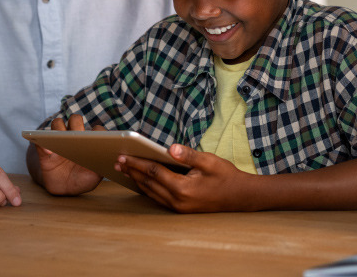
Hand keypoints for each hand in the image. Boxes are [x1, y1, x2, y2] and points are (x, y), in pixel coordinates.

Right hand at [32, 115, 102, 195]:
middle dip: (77, 124)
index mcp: (90, 140)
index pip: (96, 128)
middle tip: (78, 134)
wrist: (66, 188)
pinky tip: (48, 153)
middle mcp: (75, 136)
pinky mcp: (45, 151)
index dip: (98, 130)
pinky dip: (42, 144)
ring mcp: (59, 141)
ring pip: (57, 124)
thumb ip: (101, 170)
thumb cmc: (84, 178)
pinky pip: (40, 142)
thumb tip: (104, 161)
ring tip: (61, 139)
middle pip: (74, 119)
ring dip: (58, 128)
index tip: (98, 137)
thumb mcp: (95, 177)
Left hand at [115, 145, 255, 212]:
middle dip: (132, 171)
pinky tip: (141, 181)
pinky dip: (147, 188)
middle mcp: (177, 200)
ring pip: (150, 192)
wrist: (239, 197)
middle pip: (148, 183)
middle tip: (117, 161)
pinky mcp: (180, 209)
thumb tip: (169, 147)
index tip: (124, 155)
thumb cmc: (225, 176)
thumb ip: (188, 154)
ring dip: (136, 180)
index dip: (137, 162)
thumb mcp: (209, 161)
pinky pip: (157, 198)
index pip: (153, 172)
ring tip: (124, 170)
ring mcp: (178, 207)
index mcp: (183, 188)